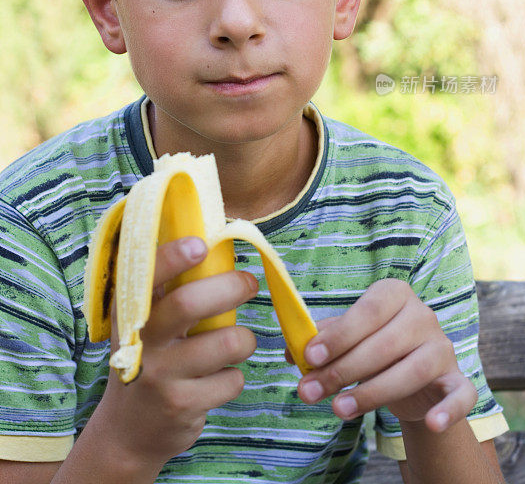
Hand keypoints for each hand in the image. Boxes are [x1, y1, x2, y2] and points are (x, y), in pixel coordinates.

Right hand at [93, 237, 257, 471]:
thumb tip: (215, 240)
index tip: (200, 245)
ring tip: (236, 342)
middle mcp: (140, 340)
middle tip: (249, 283)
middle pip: (187, 303)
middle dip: (230, 287)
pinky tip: (216, 381)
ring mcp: (159, 375)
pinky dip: (235, 377)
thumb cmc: (150, 359)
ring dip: (244, 339)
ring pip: (226, 342)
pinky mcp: (181, 405)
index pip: (146, 275)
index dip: (173, 257)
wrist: (128, 432)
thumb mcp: (144, 324)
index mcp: (131, 311)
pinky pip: (232, 380)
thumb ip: (168, 290)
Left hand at [286, 278, 476, 432]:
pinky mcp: (458, 379)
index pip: (367, 311)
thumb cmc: (373, 348)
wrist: (414, 378)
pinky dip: (449, 410)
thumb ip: (323, 340)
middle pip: (384, 344)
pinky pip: (460, 394)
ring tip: (338, 409)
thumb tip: (292, 351)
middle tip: (310, 392)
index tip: (311, 357)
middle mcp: (423, 315)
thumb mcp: (348, 339)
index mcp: (394, 294)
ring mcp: (443, 347)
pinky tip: (432, 423)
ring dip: (372, 393)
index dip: (339, 335)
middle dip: (343, 370)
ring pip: (411, 371)